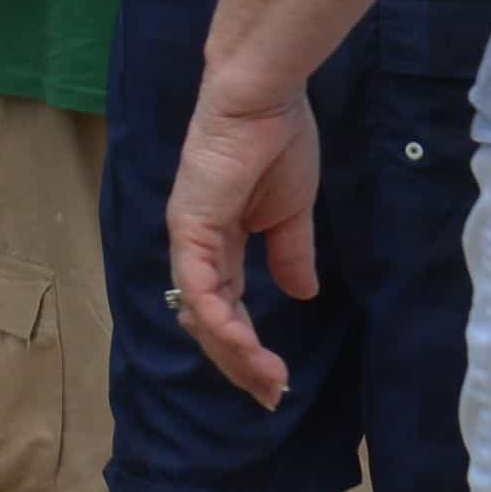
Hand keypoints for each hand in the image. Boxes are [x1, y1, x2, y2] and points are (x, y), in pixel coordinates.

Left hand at [161, 76, 322, 408]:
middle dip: (239, 365)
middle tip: (271, 395)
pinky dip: (219, 322)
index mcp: (219, 243)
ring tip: (267, 380)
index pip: (226, 309)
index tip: (277, 382)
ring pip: (200, 315)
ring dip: (233, 354)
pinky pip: (200, 287)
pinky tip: (245, 347)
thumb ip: (290, 253)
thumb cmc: (278, 140)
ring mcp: (189, 239)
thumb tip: (301, 294)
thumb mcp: (292, 212)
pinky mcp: (189, 227)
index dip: (247, 348)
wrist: (265, 96)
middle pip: (209, 323)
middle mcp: (197, 247)